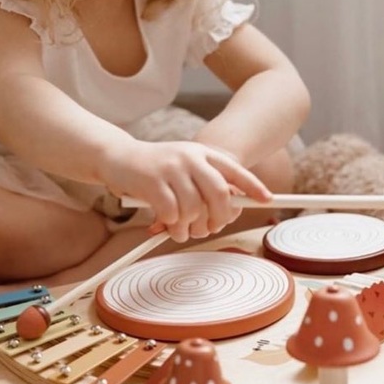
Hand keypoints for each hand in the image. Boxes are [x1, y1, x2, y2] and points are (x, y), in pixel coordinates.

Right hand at [100, 139, 271, 242]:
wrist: (117, 156)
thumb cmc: (155, 168)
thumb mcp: (184, 166)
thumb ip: (205, 183)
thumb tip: (231, 210)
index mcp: (202, 153)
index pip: (234, 170)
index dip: (253, 186)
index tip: (267, 200)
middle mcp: (190, 157)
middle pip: (219, 193)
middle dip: (220, 218)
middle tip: (211, 229)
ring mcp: (171, 168)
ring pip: (195, 208)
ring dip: (190, 227)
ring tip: (181, 230)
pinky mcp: (152, 181)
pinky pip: (172, 213)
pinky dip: (173, 225)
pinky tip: (166, 224)